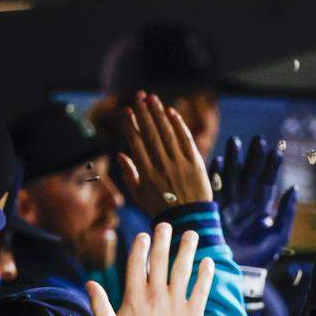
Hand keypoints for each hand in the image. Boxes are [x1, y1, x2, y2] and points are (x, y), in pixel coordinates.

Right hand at [86, 223, 211, 315]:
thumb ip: (99, 304)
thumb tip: (89, 283)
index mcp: (134, 298)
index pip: (136, 264)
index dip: (141, 246)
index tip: (145, 235)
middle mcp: (155, 296)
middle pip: (160, 260)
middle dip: (164, 239)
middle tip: (167, 226)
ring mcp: (176, 305)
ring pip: (183, 269)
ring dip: (187, 249)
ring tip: (191, 235)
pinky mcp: (192, 315)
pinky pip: (201, 289)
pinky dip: (205, 274)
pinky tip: (207, 262)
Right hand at [119, 92, 212, 216]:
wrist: (189, 219)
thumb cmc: (161, 208)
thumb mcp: (140, 196)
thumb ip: (129, 175)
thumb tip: (119, 154)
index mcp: (147, 174)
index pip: (137, 143)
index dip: (131, 125)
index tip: (126, 111)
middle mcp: (162, 166)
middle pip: (151, 134)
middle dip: (144, 113)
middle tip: (139, 96)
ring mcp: (180, 164)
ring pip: (168, 133)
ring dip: (159, 113)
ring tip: (152, 99)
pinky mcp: (195, 163)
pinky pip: (186, 140)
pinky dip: (179, 125)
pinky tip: (172, 112)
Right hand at [210, 136, 298, 268]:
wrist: (237, 270)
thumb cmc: (259, 257)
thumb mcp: (279, 235)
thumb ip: (286, 212)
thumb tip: (293, 188)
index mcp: (261, 208)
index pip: (268, 182)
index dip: (272, 166)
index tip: (277, 150)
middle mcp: (245, 203)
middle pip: (250, 174)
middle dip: (253, 157)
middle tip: (257, 139)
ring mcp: (229, 205)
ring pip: (232, 176)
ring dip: (234, 159)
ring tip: (235, 141)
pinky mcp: (215, 210)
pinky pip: (215, 188)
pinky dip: (216, 175)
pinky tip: (219, 160)